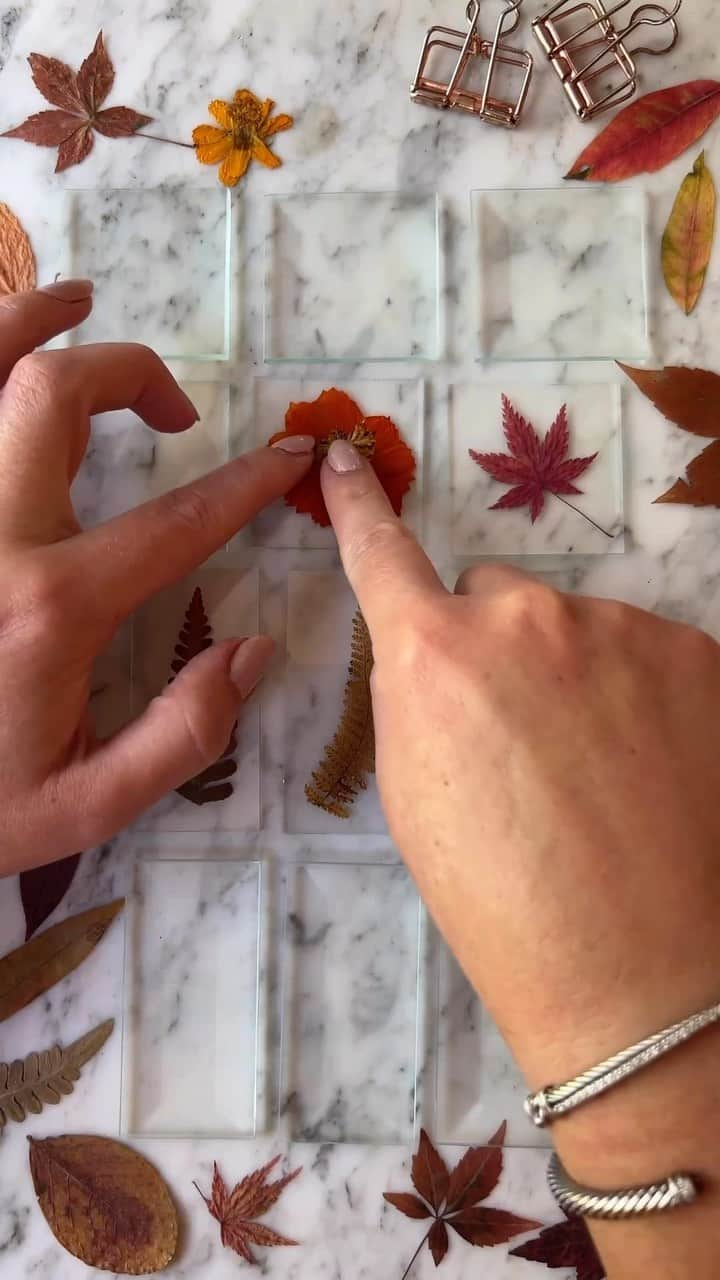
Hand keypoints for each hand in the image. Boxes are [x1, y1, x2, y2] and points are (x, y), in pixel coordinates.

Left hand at [0, 282, 312, 873]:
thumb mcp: (84, 806)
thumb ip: (183, 734)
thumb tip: (251, 651)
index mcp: (48, 605)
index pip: (174, 521)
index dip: (245, 482)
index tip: (288, 455)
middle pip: (55, 396)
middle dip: (131, 374)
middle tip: (173, 412)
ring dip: (30, 320)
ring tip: (76, 297)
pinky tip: (5, 355)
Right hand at [322, 439, 719, 1278]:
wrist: (636, 970)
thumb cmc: (498, 899)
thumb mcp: (411, 793)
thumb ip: (412, 694)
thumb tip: (432, 649)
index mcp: (435, 652)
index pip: (381, 554)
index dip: (356, 507)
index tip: (342, 460)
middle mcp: (526, 615)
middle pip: (493, 598)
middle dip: (493, 645)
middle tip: (517, 737)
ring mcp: (621, 627)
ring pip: (575, 627)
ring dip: (574, 671)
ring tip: (595, 767)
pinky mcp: (695, 650)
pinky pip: (641, 649)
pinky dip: (638, 690)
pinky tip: (649, 763)